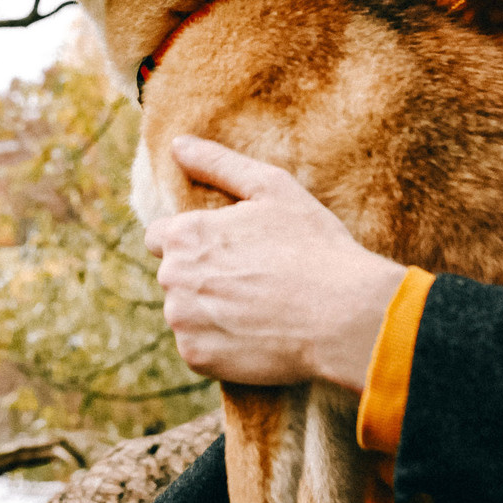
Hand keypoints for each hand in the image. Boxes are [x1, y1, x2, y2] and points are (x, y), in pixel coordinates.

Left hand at [146, 135, 406, 389]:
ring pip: (185, 314)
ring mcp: (182, 321)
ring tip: (258, 308)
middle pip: (174, 277)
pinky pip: (198, 348)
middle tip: (253, 279)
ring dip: (209, 312)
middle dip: (202, 277)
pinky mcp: (197, 358)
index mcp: (186, 234)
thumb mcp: (272, 188)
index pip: (160, 238)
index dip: (195, 242)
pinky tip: (256, 334)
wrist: (342, 316)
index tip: (229, 251)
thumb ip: (218, 163)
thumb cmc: (313, 246)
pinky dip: (220, 345)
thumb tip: (178, 144)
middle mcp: (173, 278)